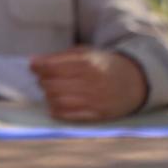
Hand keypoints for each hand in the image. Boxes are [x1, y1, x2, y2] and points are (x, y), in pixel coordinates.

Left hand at [30, 47, 147, 121]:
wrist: (135, 81)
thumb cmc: (104, 64)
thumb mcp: (86, 52)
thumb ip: (60, 56)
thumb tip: (34, 61)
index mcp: (88, 63)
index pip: (53, 67)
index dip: (38, 66)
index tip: (33, 66)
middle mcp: (91, 82)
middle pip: (53, 85)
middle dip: (42, 81)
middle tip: (42, 79)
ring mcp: (95, 100)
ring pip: (58, 101)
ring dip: (48, 96)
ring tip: (50, 91)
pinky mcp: (97, 114)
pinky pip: (69, 115)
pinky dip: (56, 111)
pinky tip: (54, 105)